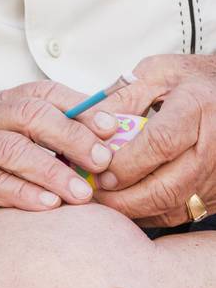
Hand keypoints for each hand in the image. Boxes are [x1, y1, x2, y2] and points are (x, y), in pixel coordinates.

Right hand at [0, 80, 124, 242]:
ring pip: (11, 149)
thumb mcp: (14, 151)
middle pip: (28, 115)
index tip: (111, 128)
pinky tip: (47, 206)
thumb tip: (110, 146)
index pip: (42, 93)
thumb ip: (52, 145)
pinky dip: (22, 193)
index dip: (79, 107)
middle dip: (72, 137)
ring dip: (52, 171)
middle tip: (103, 162)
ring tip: (82, 193)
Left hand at [92, 54, 215, 225]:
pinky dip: (149, 213)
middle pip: (166, 187)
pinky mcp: (215, 194)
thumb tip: (85, 121)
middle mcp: (212, 147)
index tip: (98, 169)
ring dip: (133, 209)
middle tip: (92, 191)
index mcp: (196, 109)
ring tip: (103, 199)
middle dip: (123, 197)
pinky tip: (127, 203)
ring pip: (172, 206)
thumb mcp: (156, 74)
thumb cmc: (192, 82)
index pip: (160, 144)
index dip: (126, 163)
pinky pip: (180, 213)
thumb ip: (121, 98)